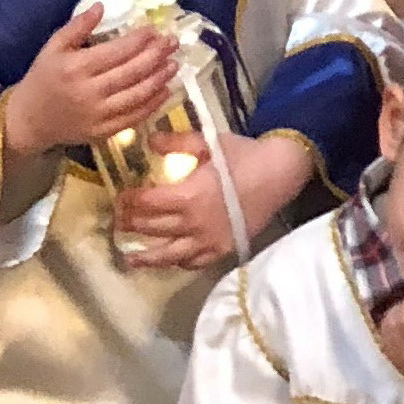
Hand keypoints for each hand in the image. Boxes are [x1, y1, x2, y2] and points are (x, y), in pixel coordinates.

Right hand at [0, 10, 176, 159]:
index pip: (116, 52)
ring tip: (174, 64)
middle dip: (156, 55)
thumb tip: (102, 6)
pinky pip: (135, 117)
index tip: (154, 30)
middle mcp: (89, 92)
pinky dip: (153, 104)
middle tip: (172, 43)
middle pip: (132, 72)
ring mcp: (98, 114)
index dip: (140, 40)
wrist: (28, 120)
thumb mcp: (52, 48)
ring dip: (160, 78)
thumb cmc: (42, 78)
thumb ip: (77, 26)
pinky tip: (165, 90)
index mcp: (75, 68)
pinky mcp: (104, 132)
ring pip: (138, 95)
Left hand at [115, 133, 316, 270]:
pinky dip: (180, 263)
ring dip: (147, 257)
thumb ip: (176, 142)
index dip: (128, 200)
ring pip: (169, 255)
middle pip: (152, 229)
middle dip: (131, 224)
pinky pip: (196, 262)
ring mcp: (209, 240)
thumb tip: (149, 141)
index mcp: (186, 196)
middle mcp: (193, 223)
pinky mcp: (224, 248)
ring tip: (130, 258)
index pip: (145, 203)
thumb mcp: (208, 142)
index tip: (122, 196)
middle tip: (121, 221)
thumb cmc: (245, 155)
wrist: (282, 173)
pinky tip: (172, 260)